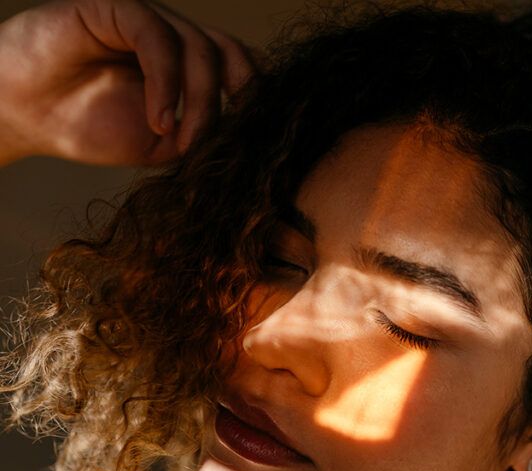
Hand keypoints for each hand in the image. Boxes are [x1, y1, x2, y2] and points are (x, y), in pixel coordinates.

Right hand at [0, 0, 256, 166]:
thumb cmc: (88, 126)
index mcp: (188, 62)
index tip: (255, 140)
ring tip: (173, 138)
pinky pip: (158, 38)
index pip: (240, 66)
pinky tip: (160, 119)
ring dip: (196, 101)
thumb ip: (201, 135)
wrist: (21, 114)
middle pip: (227, 56)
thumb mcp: (161, 144)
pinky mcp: (117, 7)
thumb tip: (243, 140)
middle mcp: (173, 34)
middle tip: (211, 143)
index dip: (255, 96)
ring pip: (199, 48)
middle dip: (231, 102)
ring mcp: (147, 17)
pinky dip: (167, 83)